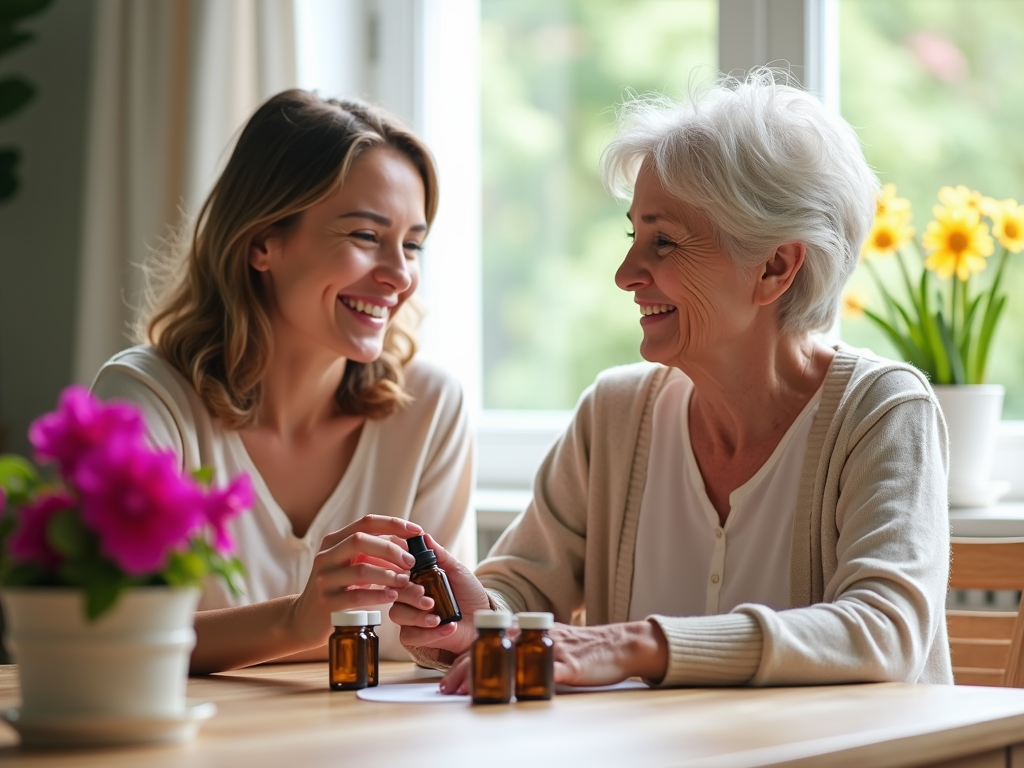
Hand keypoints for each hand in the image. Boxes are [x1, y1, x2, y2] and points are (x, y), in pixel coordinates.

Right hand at [288, 515, 422, 648]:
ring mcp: (324, 580)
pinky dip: (378, 595)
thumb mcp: (352, 565)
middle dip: (391, 549)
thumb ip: (374, 553)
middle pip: (361, 540)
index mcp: (334, 541)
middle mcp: (326, 556)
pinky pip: (357, 596)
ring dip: (389, 574)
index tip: (417, 531)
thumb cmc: (339, 588)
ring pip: (361, 569)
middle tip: (412, 562)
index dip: (394, 524)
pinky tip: (393, 596)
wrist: (306, 620)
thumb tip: (409, 544)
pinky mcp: (327, 603)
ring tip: (406, 581)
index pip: (366, 522)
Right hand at [389, 533, 490, 658]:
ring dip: (418, 616)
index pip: (398, 571)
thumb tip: (424, 536)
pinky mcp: (414, 637)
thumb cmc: (469, 595)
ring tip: (437, 617)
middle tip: (428, 600)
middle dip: (410, 596)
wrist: (481, 620)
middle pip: (394, 593)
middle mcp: (409, 596)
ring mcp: (410, 617)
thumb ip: (441, 555)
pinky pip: (410, 635)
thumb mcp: (457, 572)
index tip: (409, 571)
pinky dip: (429, 633)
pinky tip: (448, 627)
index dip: (399, 571)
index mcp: (416, 579)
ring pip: (398, 614)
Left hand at [437, 620, 668, 693]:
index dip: (464, 661)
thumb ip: (521, 651)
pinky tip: (519, 692)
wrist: (618, 645)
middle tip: (449, 688)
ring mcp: (552, 649)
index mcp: (526, 632)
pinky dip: (532, 680)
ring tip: (472, 691)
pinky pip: (548, 672)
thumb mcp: (545, 645)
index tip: (446, 681)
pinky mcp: (571, 664)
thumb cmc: (580, 649)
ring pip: (515, 658)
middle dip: (467, 668)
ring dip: (491, 674)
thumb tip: (492, 668)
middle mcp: (535, 636)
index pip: (488, 643)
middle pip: (494, 648)